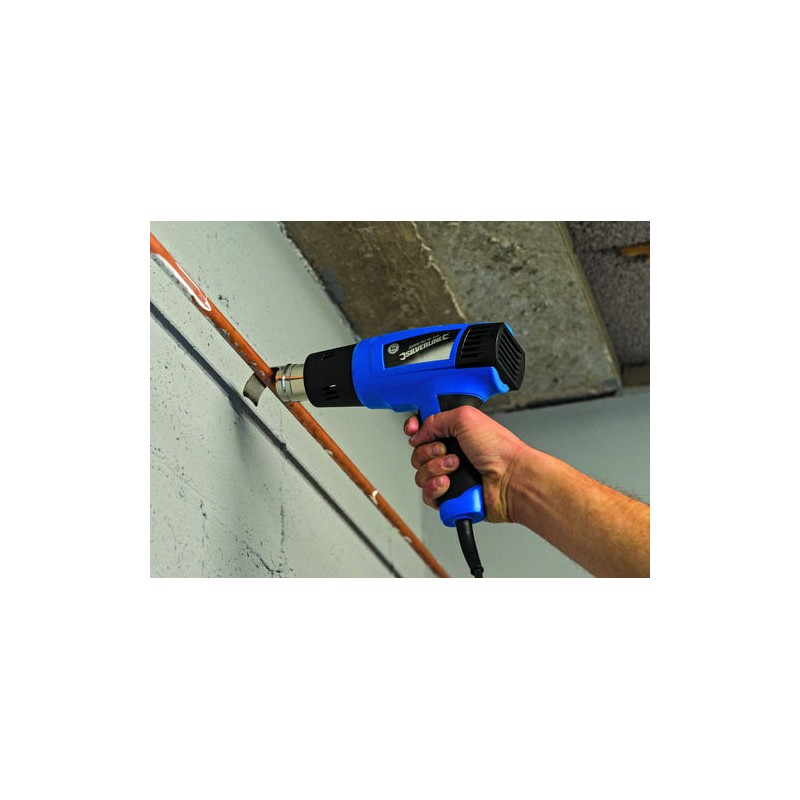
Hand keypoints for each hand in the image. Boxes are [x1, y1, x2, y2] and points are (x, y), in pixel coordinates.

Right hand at [404, 406, 527, 522]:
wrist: (511, 479)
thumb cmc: (499, 450)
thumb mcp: (465, 418)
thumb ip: (436, 419)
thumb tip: (418, 432)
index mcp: (455, 434)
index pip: (424, 431)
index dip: (415, 431)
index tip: (414, 431)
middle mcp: (451, 454)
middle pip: (418, 454)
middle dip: (428, 452)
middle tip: (447, 451)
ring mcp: (450, 476)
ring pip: (421, 475)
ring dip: (435, 470)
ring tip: (455, 467)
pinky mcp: (450, 497)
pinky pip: (427, 495)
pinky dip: (435, 488)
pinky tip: (449, 484)